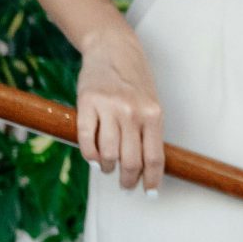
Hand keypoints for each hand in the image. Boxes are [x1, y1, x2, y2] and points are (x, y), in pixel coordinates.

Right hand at [76, 24, 164, 195]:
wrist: (112, 49)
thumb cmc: (134, 80)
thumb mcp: (151, 103)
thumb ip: (149, 131)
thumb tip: (147, 167)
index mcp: (154, 114)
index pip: (155, 156)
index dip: (152, 179)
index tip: (150, 192)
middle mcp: (133, 112)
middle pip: (131, 161)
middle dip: (128, 180)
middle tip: (125, 186)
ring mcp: (109, 108)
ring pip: (109, 154)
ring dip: (108, 168)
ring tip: (108, 168)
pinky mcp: (87, 103)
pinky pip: (87, 140)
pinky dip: (90, 156)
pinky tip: (94, 158)